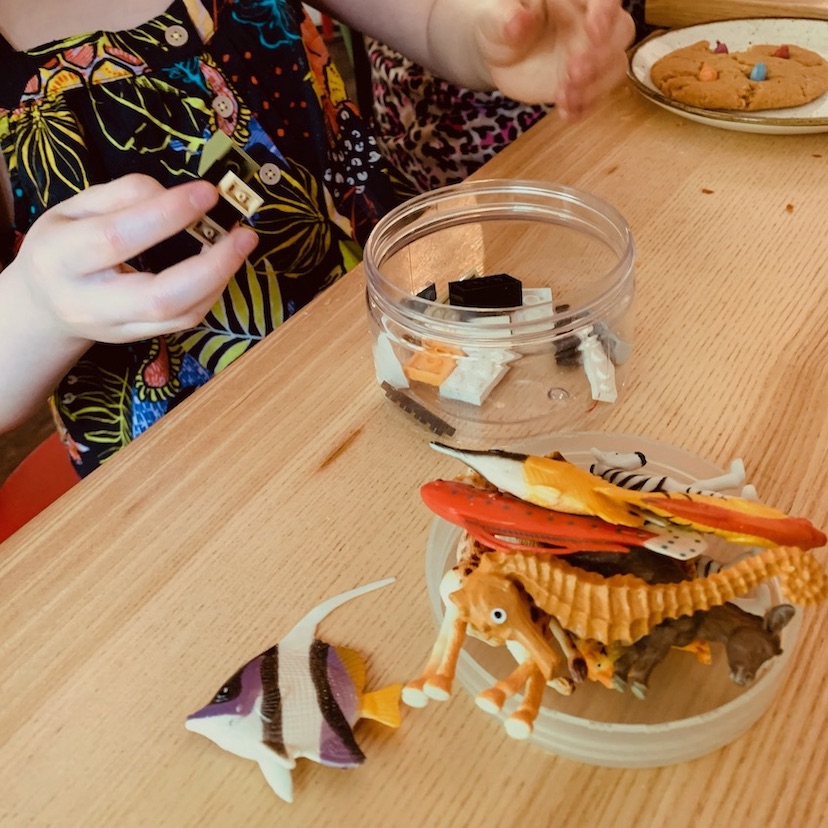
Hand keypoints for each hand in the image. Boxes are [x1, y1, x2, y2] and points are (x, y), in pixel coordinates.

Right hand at [12, 174, 258, 344]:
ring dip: (219, 279)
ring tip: (239, 244)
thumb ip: (121, 195)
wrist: (45, 307)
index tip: (207, 192)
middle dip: (210, 265)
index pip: (117, 237)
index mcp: (61, 259)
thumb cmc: (62, 247)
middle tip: (243, 234)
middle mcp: (89, 303)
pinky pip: (185, 321)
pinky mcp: (140, 338)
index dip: (166, 214)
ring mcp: (117, 328)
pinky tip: (222, 266)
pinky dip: (211, 292)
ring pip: (180, 315)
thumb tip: (172, 193)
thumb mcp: (73, 208)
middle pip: (159, 296)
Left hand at [475, 0, 634, 119]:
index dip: (605, 12)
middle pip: (620, 31)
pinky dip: (584, 107)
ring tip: (564, 96)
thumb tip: (518, 21)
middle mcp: (590, 23)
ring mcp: (591, 54)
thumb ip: (505, 17)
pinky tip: (567, 113)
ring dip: (595, 85)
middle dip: (602, 55)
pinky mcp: (586, 83)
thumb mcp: (494, 16)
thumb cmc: (501, 23)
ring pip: (614, 66)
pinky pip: (597, 96)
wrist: (501, 55)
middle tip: (573, 71)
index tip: (594, 30)